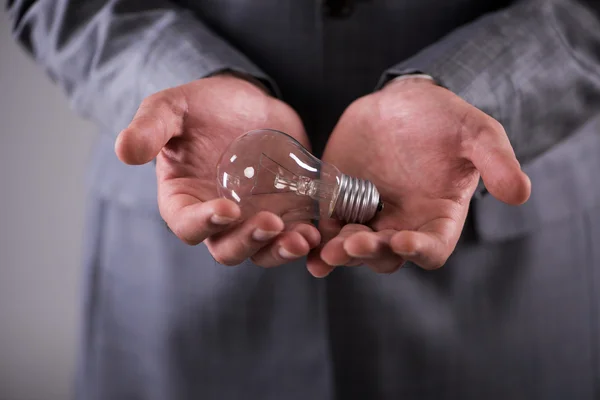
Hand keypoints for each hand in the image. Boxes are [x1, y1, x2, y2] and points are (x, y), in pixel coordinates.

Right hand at [115, 74, 319, 266]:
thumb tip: (124, 151)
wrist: (248, 102)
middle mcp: (219, 218)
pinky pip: (294, 237)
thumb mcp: (173, 108)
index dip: (204, 224)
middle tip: (270, 224)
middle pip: (228, 249)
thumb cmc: (203, 107)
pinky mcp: (285, 212)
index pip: (187, 225)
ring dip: (282, 250)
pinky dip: (306, 241)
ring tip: (303, 238)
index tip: (226, 209)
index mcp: (185, 199)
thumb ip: (151, 127)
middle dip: (248, 242)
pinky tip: (320, 232)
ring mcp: (254, 218)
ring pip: (264, 251)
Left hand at [307, 77, 530, 276]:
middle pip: (386, 255)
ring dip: (338, 253)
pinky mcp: (338, 203)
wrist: (401, 103)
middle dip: (370, 252)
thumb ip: (495, 161)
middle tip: (353, 243)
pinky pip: (325, 228)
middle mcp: (402, 224)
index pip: (431, 248)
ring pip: (351, 249)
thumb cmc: (444, 117)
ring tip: (325, 251)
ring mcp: (367, 217)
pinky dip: (315, 238)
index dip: (418, 250)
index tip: (403, 240)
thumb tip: (520, 193)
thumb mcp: (476, 131)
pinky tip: (302, 239)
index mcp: (438, 217)